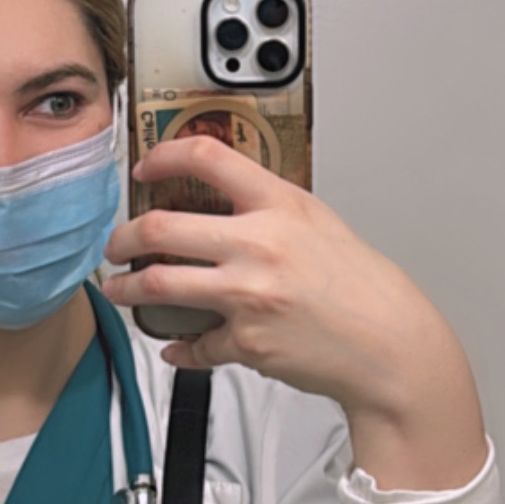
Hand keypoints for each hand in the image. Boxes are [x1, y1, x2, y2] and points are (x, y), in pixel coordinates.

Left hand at [100, 136, 486, 489]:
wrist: (388, 343)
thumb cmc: (360, 284)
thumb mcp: (317, 221)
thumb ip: (267, 207)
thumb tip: (216, 200)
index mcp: (279, 204)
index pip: (205, 157)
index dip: (161, 156)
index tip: (144, 170)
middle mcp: (259, 245)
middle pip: (159, 228)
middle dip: (122, 238)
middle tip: (116, 245)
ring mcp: (248, 296)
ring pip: (157, 285)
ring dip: (126, 289)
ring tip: (120, 289)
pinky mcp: (245, 343)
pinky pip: (192, 344)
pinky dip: (178, 347)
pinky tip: (176, 344)